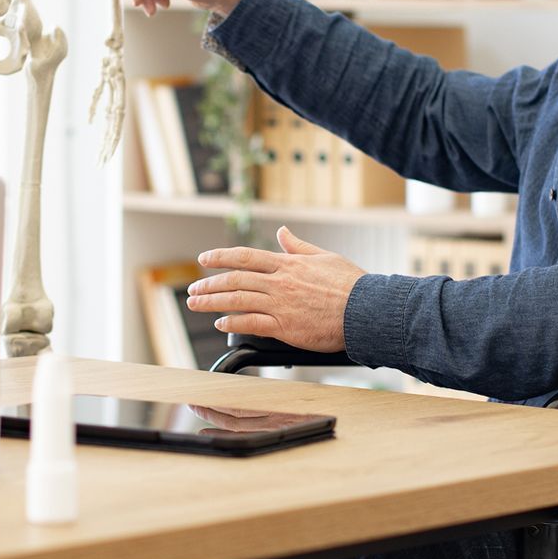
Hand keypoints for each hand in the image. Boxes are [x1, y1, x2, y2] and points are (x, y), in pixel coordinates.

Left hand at [185, 226, 364, 352]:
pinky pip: (251, 323)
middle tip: (192, 288)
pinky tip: (221, 323)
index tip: (204, 259)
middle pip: (235, 279)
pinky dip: (233, 322)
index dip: (220, 257)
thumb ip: (298, 246)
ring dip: (212, 301)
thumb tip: (283, 231)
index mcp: (288, 264)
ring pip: (237, 299)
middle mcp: (280, 282)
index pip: (245, 256)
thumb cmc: (351, 285)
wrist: (365, 311)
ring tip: (195, 303)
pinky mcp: (285, 327)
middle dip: (209, 283)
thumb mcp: (324, 256)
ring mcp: (281, 304)